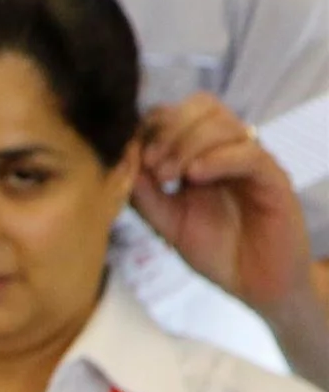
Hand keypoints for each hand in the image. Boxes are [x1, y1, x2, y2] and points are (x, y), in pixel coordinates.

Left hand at [131, 95, 313, 316]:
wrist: (253, 285)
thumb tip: (119, 160)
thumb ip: (142, 192)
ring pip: (223, 123)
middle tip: (152, 166)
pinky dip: (217, 158)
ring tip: (168, 177)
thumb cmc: (214, 251)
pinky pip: (248, 153)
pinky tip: (194, 178)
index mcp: (202, 153)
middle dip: (169, 130)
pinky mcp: (273, 178)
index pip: (179, 112)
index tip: (134, 155)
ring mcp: (251, 161)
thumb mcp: (166, 221)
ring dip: (187, 144)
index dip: (152, 125)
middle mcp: (228, 150)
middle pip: (202, 106)